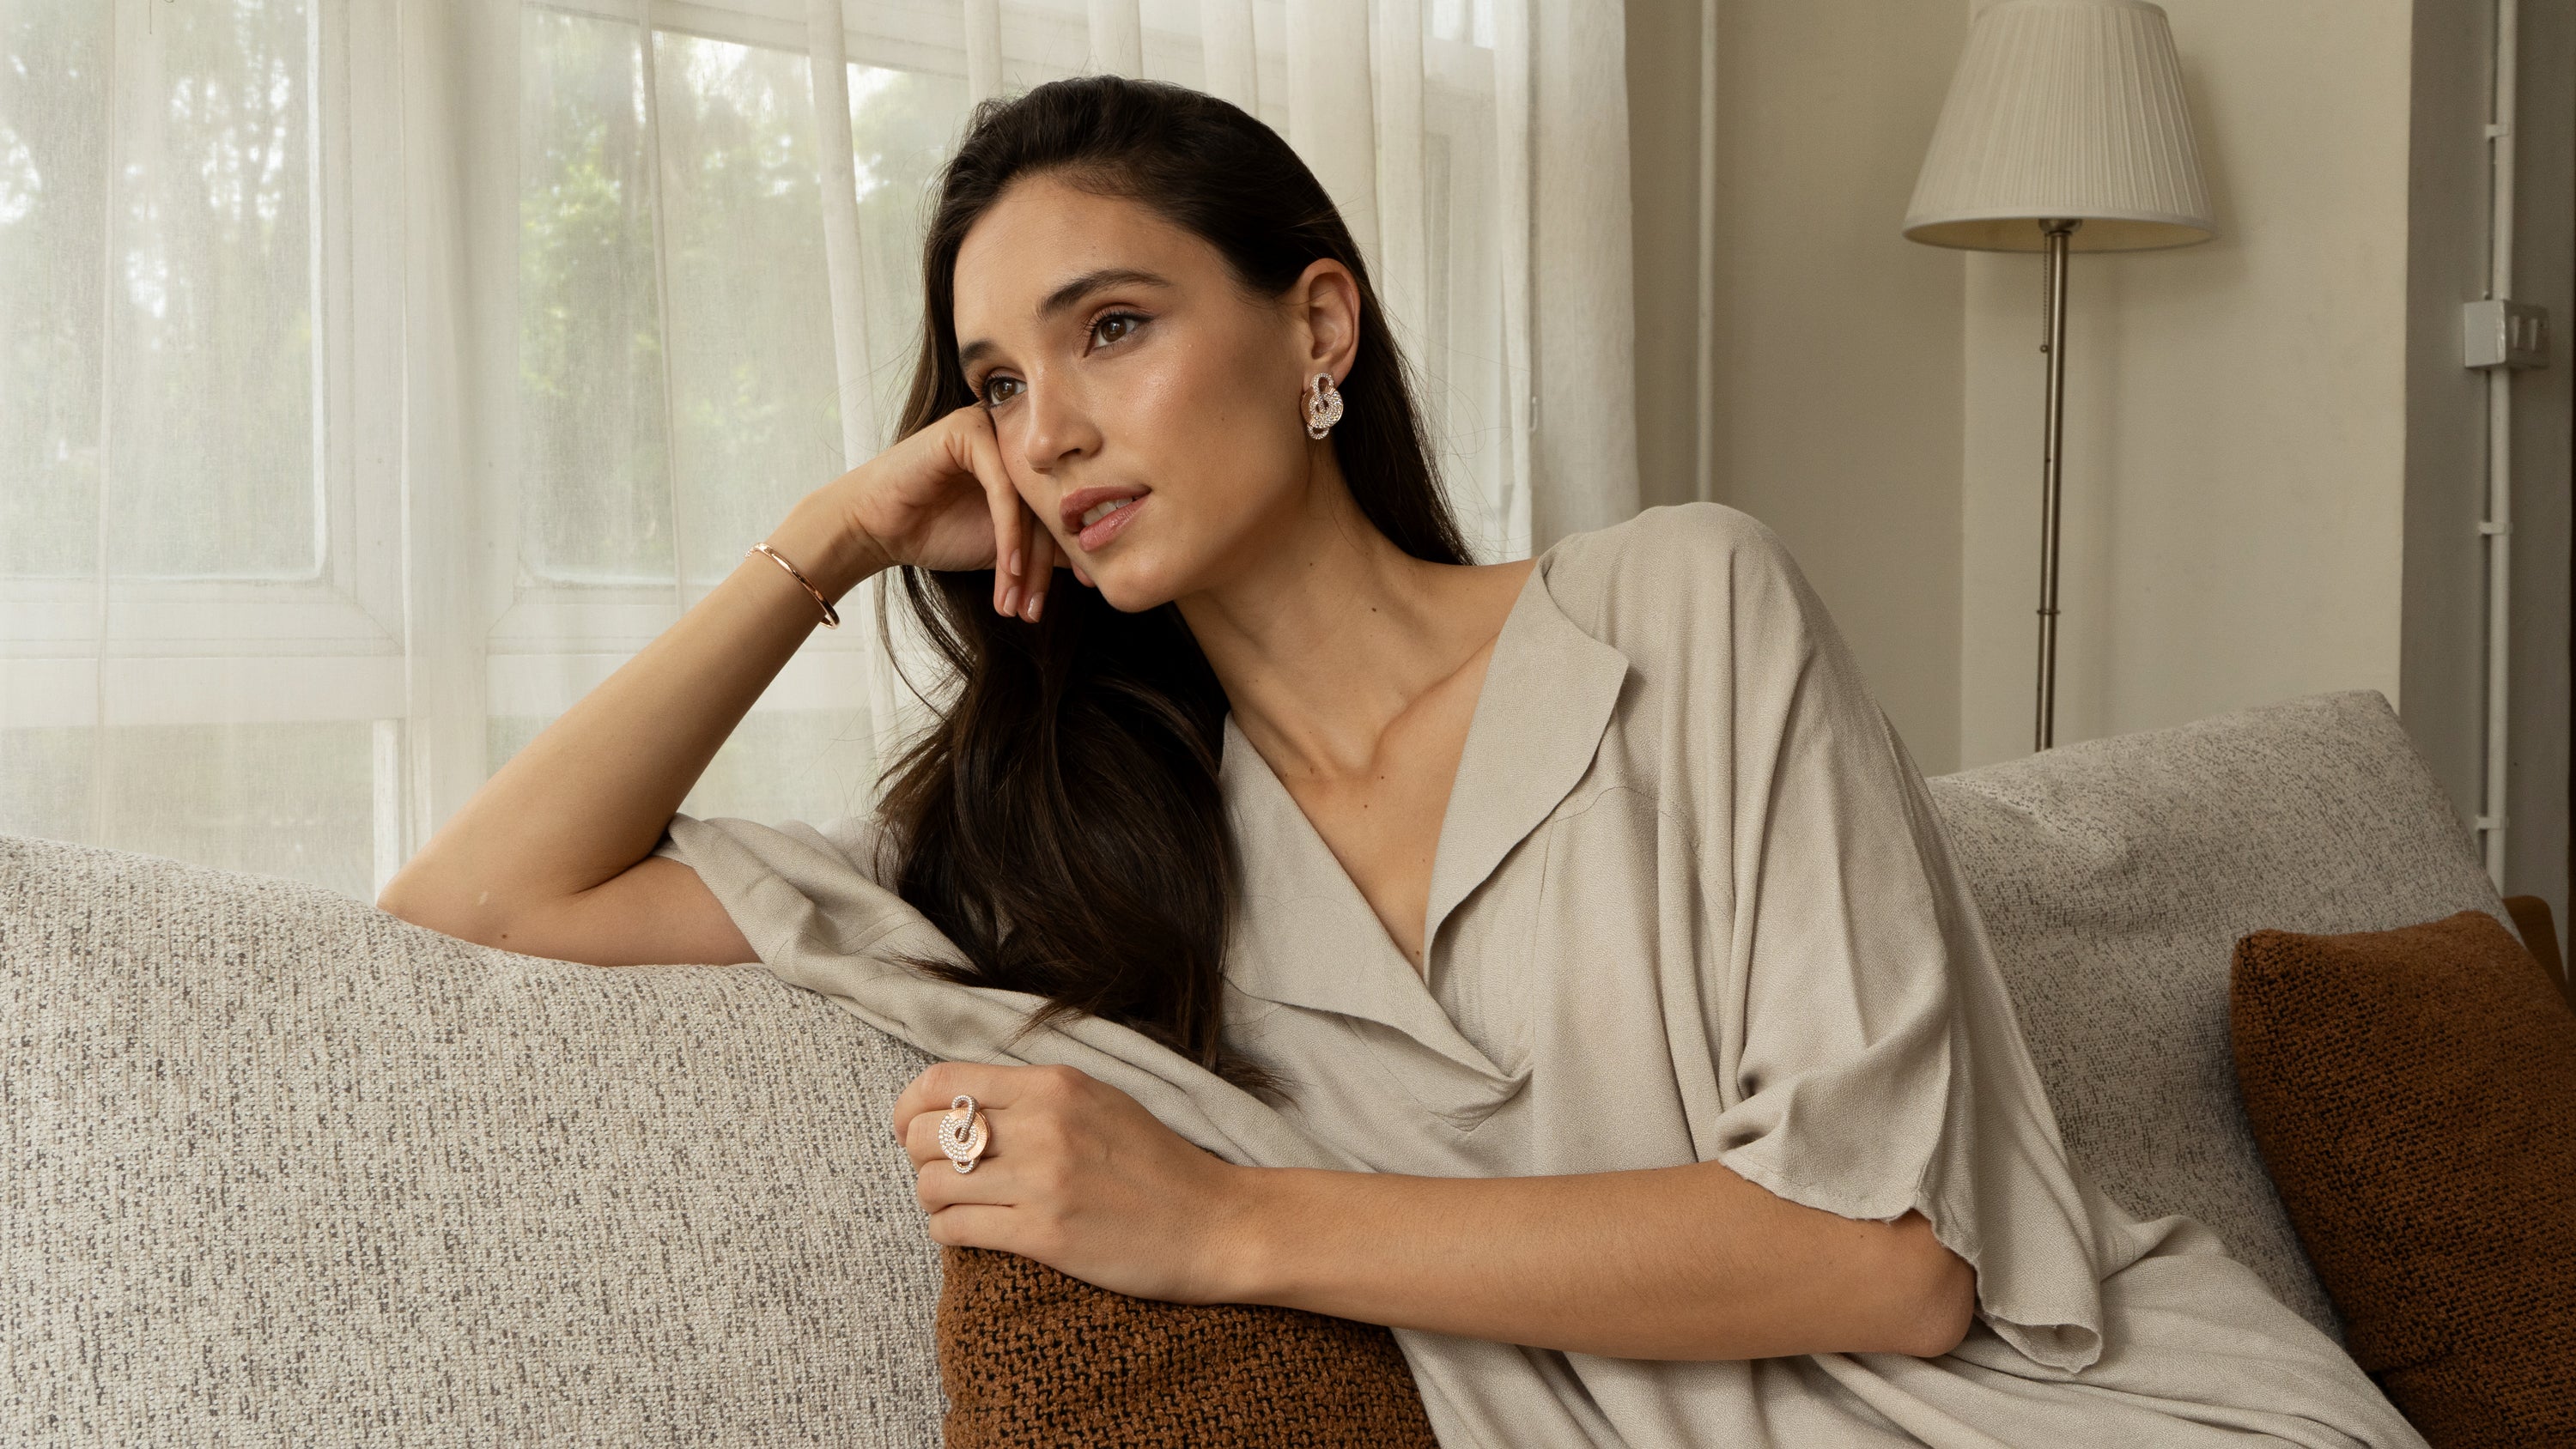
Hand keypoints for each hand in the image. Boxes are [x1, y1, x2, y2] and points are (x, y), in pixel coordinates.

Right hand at [815, 404, 1089, 620]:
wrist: (876, 527)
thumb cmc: (936, 531)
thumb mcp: (1005, 546)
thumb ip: (1045, 545)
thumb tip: (1097, 562)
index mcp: (1029, 458)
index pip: (1061, 505)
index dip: (1073, 550)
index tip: (1085, 588)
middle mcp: (1016, 437)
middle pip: (1047, 505)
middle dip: (1042, 568)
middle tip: (1036, 611)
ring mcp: (992, 428)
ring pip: (1028, 501)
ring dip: (1025, 562)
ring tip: (1017, 604)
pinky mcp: (968, 429)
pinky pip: (1002, 490)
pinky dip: (1008, 535)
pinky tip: (1008, 571)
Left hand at [892, 1060, 1257, 1305]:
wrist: (1216, 1223)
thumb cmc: (1157, 1163)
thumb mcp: (1100, 1101)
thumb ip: (1035, 1095)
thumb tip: (961, 1102)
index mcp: (1055, 1085)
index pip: (943, 1082)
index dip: (909, 1107)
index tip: (911, 1126)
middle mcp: (1044, 1126)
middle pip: (926, 1133)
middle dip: (917, 1156)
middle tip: (938, 1170)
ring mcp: (1044, 1182)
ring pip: (933, 1185)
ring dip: (933, 1199)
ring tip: (956, 1204)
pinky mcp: (1045, 1236)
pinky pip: (957, 1230)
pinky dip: (948, 1231)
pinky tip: (969, 1230)